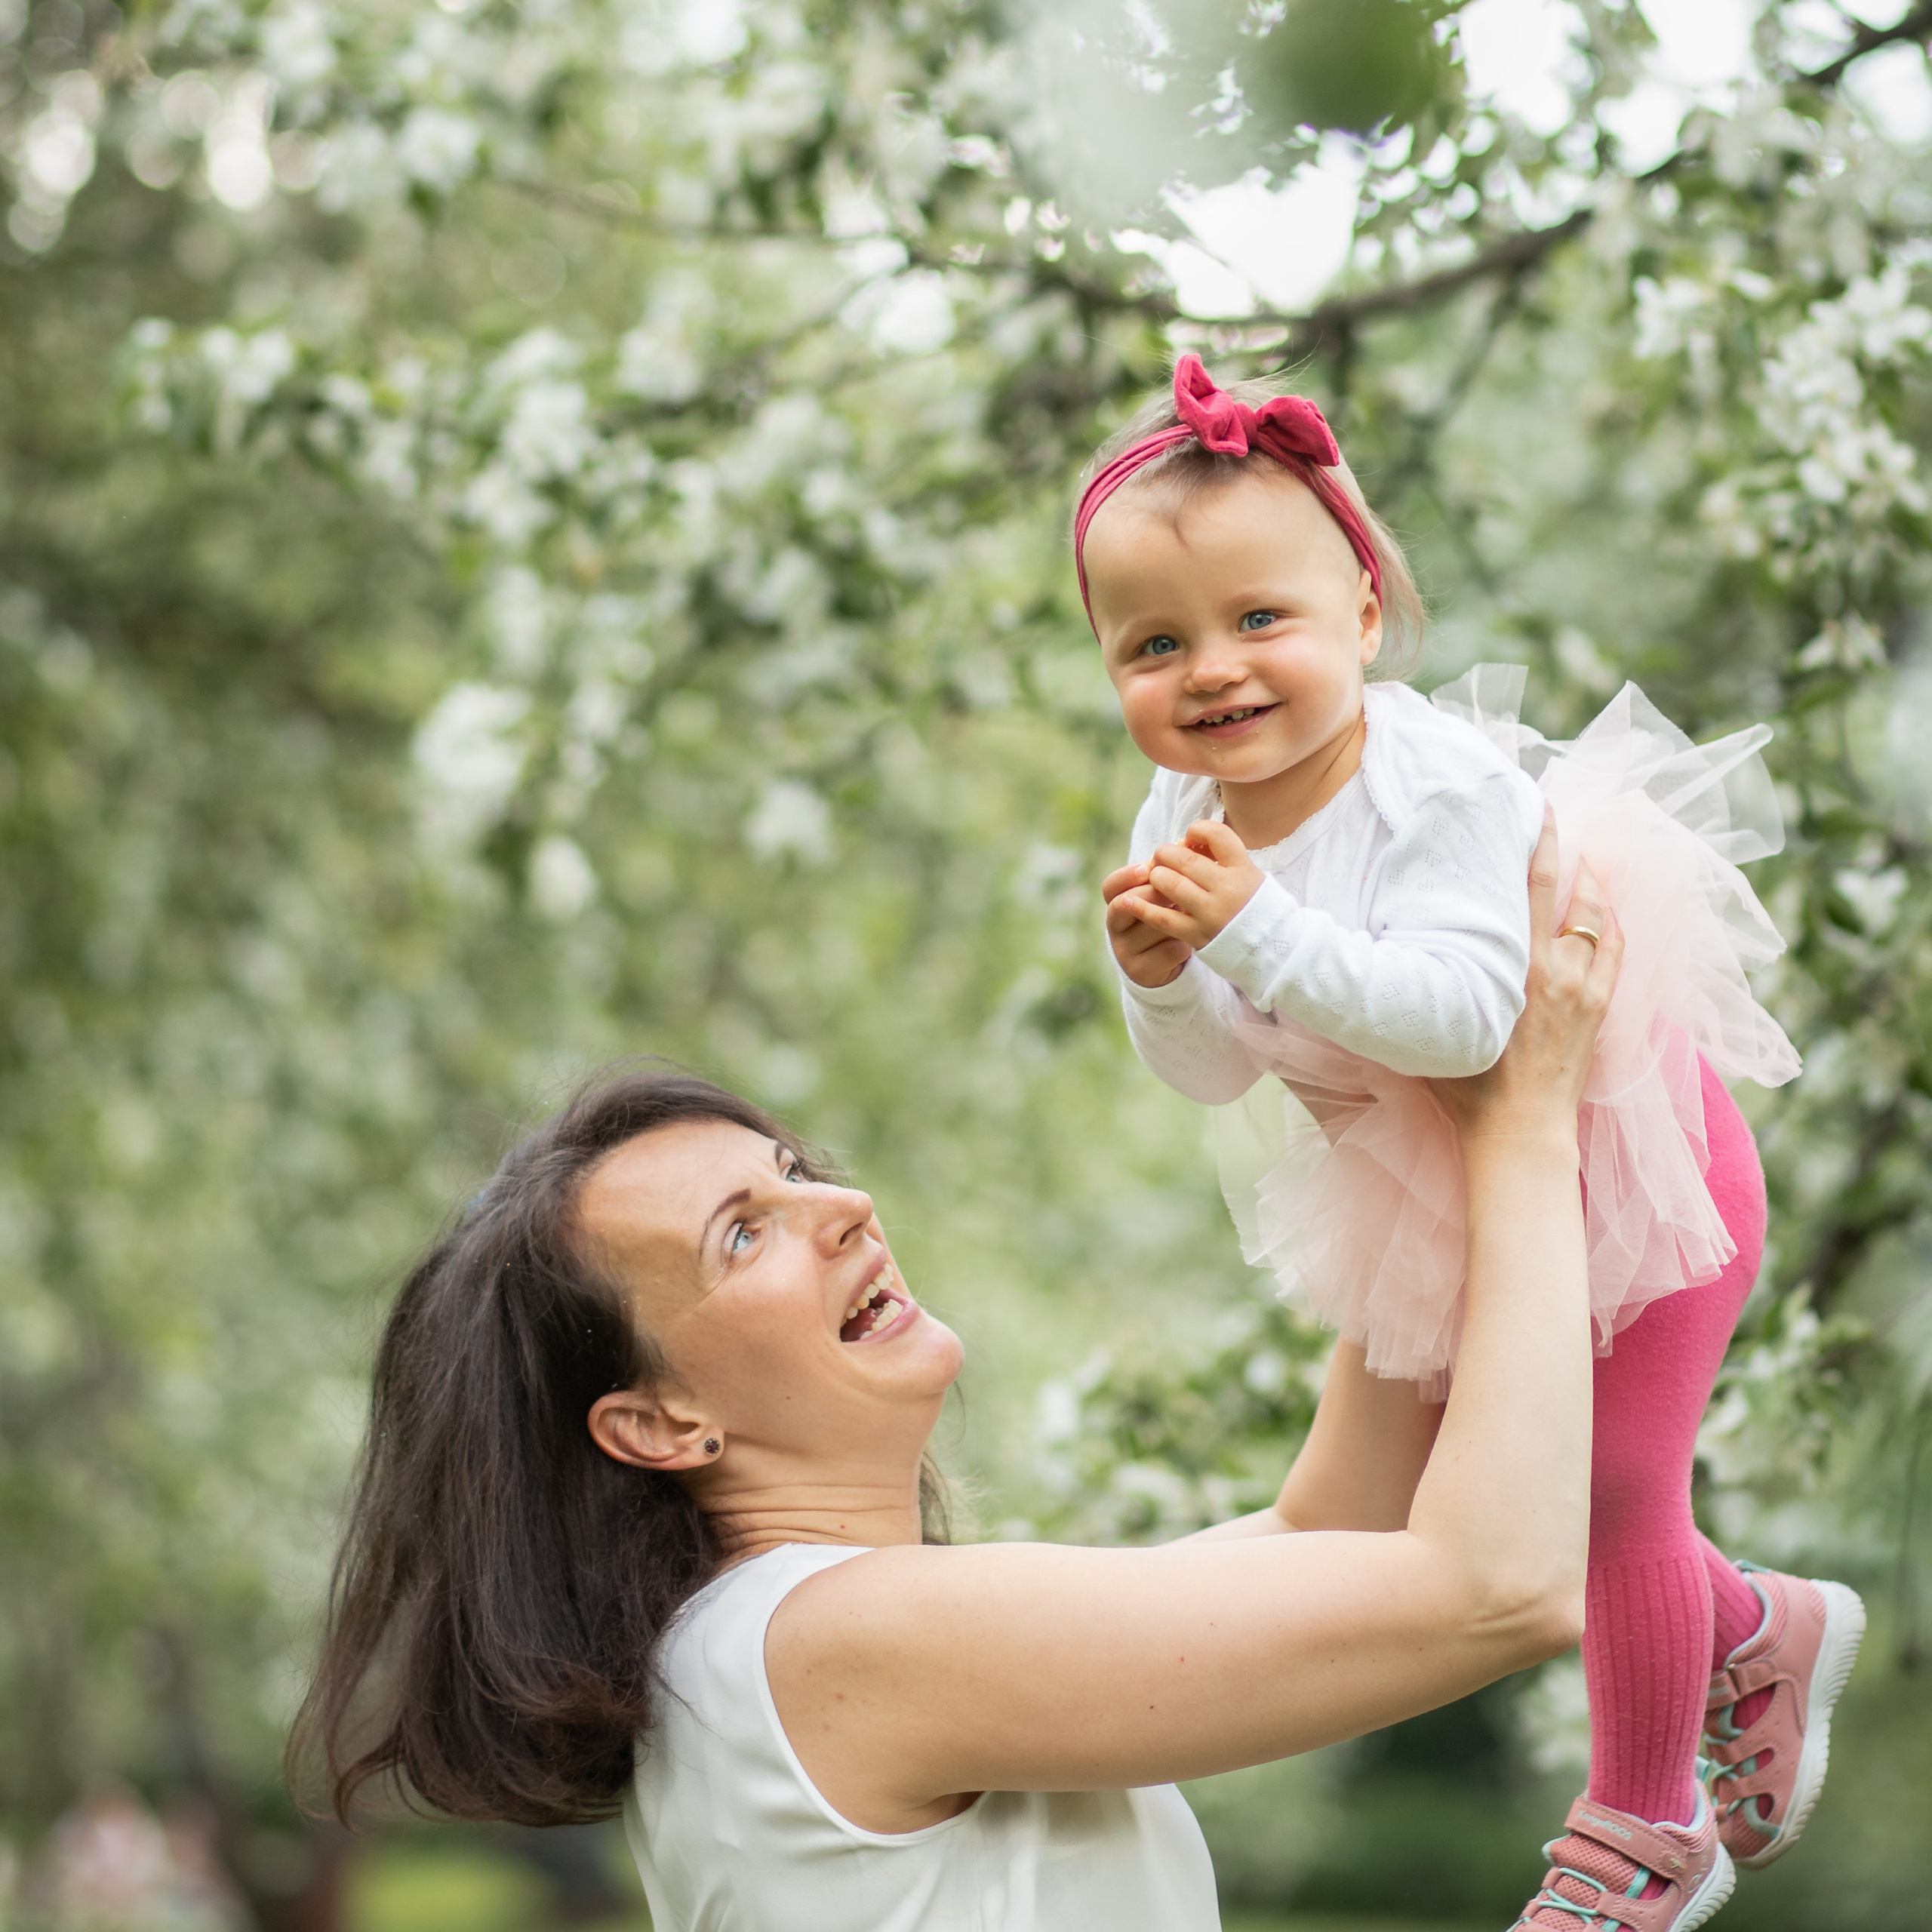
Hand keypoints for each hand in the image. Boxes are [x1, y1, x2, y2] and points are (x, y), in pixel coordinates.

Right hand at [1102, 860, 1190, 988]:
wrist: (1167, 961)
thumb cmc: (1167, 916)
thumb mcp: (1163, 895)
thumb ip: (1165, 876)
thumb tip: (1183, 847)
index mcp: (1116, 902)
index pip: (1110, 886)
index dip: (1126, 876)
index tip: (1147, 869)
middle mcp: (1115, 926)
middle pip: (1124, 905)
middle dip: (1152, 895)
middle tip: (1176, 891)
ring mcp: (1124, 951)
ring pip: (1149, 928)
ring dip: (1174, 921)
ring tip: (1192, 915)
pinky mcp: (1139, 972)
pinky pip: (1166, 952)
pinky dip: (1183, 946)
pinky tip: (1193, 943)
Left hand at [1129, 820, 1265, 950]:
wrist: (1270, 948)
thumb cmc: (1253, 906)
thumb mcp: (1250, 874)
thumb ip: (1223, 857)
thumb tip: (1186, 841)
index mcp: (1243, 870)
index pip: (1217, 835)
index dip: (1197, 830)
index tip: (1190, 836)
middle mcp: (1227, 889)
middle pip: (1185, 858)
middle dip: (1166, 853)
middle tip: (1162, 857)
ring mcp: (1211, 913)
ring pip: (1170, 883)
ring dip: (1156, 876)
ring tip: (1157, 878)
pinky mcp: (1197, 934)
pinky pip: (1162, 918)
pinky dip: (1141, 908)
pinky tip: (1127, 901)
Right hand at [1428, 810, 1620, 1144]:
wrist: (1518, 1133)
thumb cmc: (1466, 1088)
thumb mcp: (1434, 1028)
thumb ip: (1420, 987)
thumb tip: (1380, 956)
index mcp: (1515, 968)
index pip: (1532, 888)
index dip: (1539, 844)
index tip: (1538, 810)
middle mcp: (1555, 971)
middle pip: (1571, 895)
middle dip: (1568, 853)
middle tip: (1559, 822)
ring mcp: (1584, 991)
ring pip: (1599, 920)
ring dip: (1594, 887)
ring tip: (1586, 862)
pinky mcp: (1599, 1011)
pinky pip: (1616, 953)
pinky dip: (1614, 926)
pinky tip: (1608, 912)